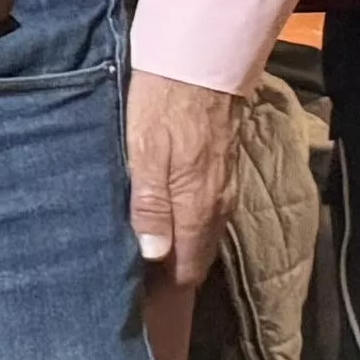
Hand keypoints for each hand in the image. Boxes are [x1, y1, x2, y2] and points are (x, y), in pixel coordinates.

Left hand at [127, 68, 239, 284]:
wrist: (202, 59)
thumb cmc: (163, 105)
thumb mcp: (144, 154)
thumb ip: (149, 205)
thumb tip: (152, 255)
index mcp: (198, 206)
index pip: (188, 266)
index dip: (164, 287)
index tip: (135, 299)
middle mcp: (218, 203)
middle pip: (197, 254)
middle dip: (171, 272)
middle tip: (134, 285)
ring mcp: (224, 185)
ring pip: (203, 232)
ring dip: (180, 248)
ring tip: (145, 259)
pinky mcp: (222, 167)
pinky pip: (207, 210)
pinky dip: (187, 224)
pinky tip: (165, 221)